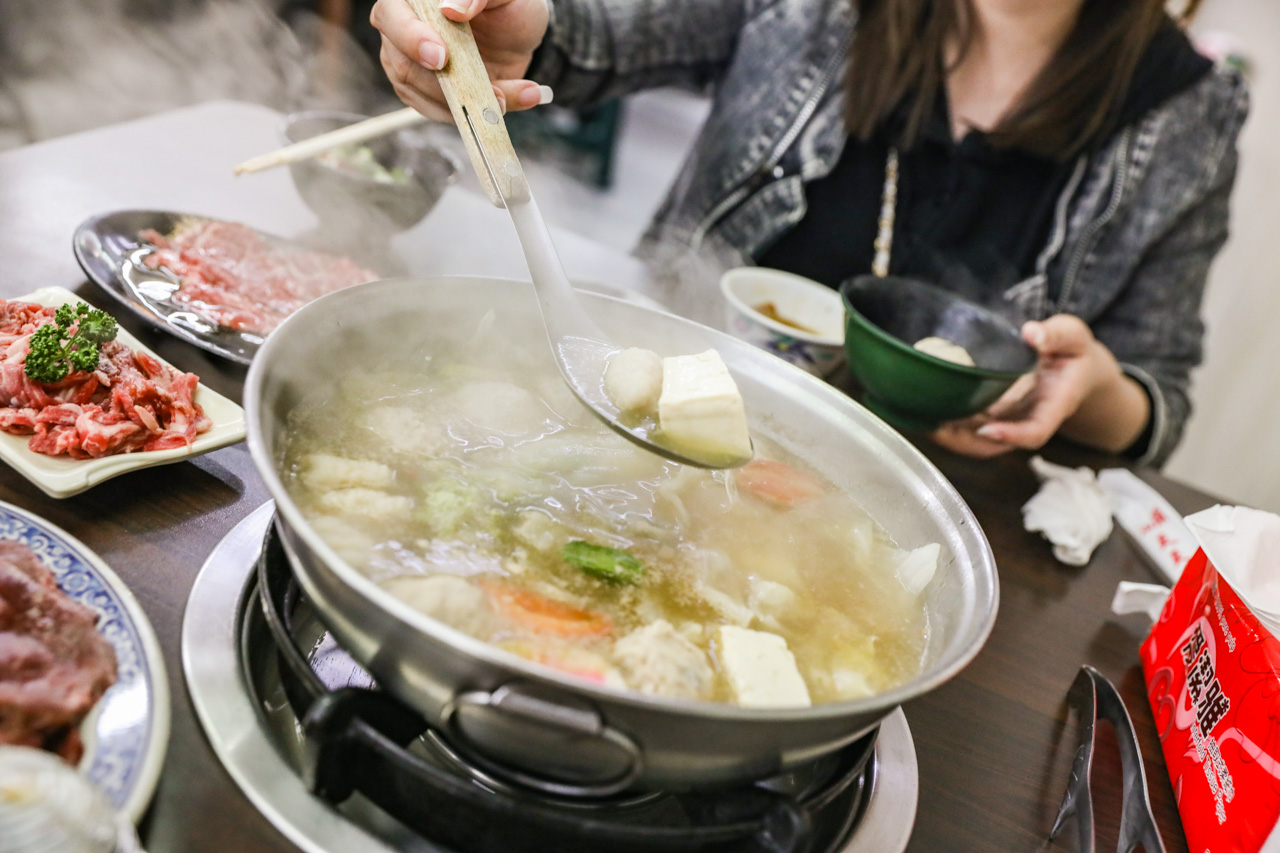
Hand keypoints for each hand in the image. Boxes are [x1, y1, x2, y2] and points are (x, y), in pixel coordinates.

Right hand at [371, 0, 550, 120]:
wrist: (518, 34)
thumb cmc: (506, 7)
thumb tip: (452, 10)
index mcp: (414, 2)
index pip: (391, 16)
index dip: (410, 38)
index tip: (441, 58)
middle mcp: (404, 33)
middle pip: (403, 65)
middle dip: (443, 86)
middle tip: (486, 91)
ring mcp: (413, 65)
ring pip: (422, 95)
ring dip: (466, 102)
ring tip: (505, 96)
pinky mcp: (428, 93)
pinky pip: (443, 112)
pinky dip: (477, 112)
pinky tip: (508, 101)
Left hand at [931, 315, 1138, 457]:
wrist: (1076, 369)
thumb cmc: (1074, 352)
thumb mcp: (1074, 336)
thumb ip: (1057, 334)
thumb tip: (1032, 333)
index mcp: (1054, 405)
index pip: (1035, 431)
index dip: (1012, 436)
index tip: (987, 429)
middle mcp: (1029, 420)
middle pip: (997, 445)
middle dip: (964, 442)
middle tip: (935, 427)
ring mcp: (1011, 422)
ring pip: (979, 442)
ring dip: (951, 437)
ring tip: (923, 421)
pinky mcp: (997, 417)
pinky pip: (972, 429)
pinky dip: (950, 426)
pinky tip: (927, 413)